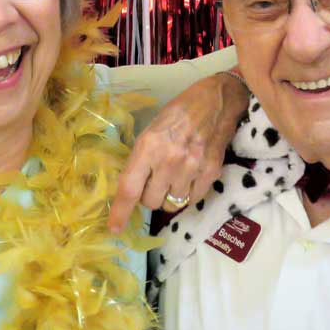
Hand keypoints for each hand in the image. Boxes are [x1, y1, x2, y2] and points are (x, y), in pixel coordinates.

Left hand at [108, 71, 249, 232]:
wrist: (215, 101)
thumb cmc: (178, 113)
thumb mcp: (151, 131)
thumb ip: (141, 159)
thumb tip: (131, 188)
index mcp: (148, 147)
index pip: (130, 188)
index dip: (120, 212)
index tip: (114, 228)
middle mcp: (169, 161)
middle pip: (151, 202)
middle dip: (149, 196)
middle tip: (155, 180)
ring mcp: (192, 169)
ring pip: (172, 204)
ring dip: (169, 196)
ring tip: (174, 176)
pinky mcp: (210, 173)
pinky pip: (192, 199)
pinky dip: (188, 194)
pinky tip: (189, 176)